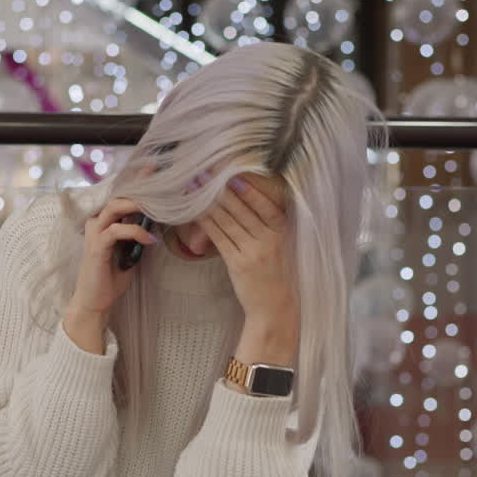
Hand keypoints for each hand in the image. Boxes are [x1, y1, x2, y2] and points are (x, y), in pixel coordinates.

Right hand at [67, 172, 157, 319]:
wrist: (96, 302)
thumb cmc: (111, 278)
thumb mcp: (131, 252)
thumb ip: (138, 235)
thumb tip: (156, 219)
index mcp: (105, 223)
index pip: (121, 197)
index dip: (136, 181)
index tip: (154, 168)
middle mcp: (97, 223)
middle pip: (118, 195)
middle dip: (139, 186)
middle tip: (160, 179)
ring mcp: (95, 234)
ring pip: (115, 207)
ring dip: (137, 205)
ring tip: (156, 206)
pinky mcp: (97, 247)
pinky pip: (117, 231)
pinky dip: (135, 232)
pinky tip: (149, 240)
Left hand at [197, 172, 299, 344]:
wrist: (274, 306)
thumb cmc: (274, 272)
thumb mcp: (277, 244)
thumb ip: (263, 224)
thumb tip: (237, 199)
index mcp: (281, 231)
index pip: (265, 205)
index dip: (248, 189)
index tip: (234, 171)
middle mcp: (268, 240)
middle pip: (242, 210)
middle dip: (222, 189)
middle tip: (206, 171)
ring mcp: (252, 252)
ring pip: (228, 222)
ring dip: (209, 202)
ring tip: (195, 185)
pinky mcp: (237, 264)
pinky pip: (219, 238)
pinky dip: (207, 223)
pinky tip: (196, 211)